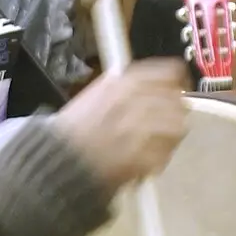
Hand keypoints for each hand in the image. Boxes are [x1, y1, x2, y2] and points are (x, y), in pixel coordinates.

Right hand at [53, 58, 188, 190]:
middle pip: (177, 101)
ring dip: (170, 138)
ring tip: (157, 146)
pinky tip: (147, 163)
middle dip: (175, 114)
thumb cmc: (72, 130)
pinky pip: (166, 155)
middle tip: (167, 125)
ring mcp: (141, 129)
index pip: (170, 73)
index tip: (179, 91)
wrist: (56, 161)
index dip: (178, 83)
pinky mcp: (142, 157)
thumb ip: (124, 86)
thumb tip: (151, 84)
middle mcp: (136, 100)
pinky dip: (160, 160)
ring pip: (177, 128)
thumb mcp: (96, 94)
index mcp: (124, 81)